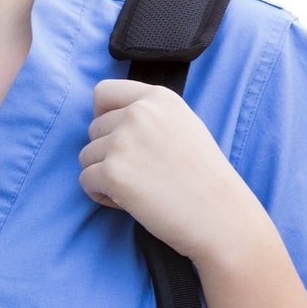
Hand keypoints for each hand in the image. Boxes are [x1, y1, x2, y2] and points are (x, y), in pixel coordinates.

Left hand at [78, 79, 268, 262]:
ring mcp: (123, 141)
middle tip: (141, 173)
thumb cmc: (203, 177)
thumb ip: (148, 116)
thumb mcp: (183, 126)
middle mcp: (138, 113)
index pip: (103, 92)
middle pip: (93, 129)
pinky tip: (130, 201)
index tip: (116, 136)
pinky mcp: (112, 172)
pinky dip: (102, 195)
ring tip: (140, 188)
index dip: (103, 116)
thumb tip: (106, 117)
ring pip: (86, 156)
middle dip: (107, 153)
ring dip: (104, 175)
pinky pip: (86, 180)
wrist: (220, 215)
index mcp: (158, 98)